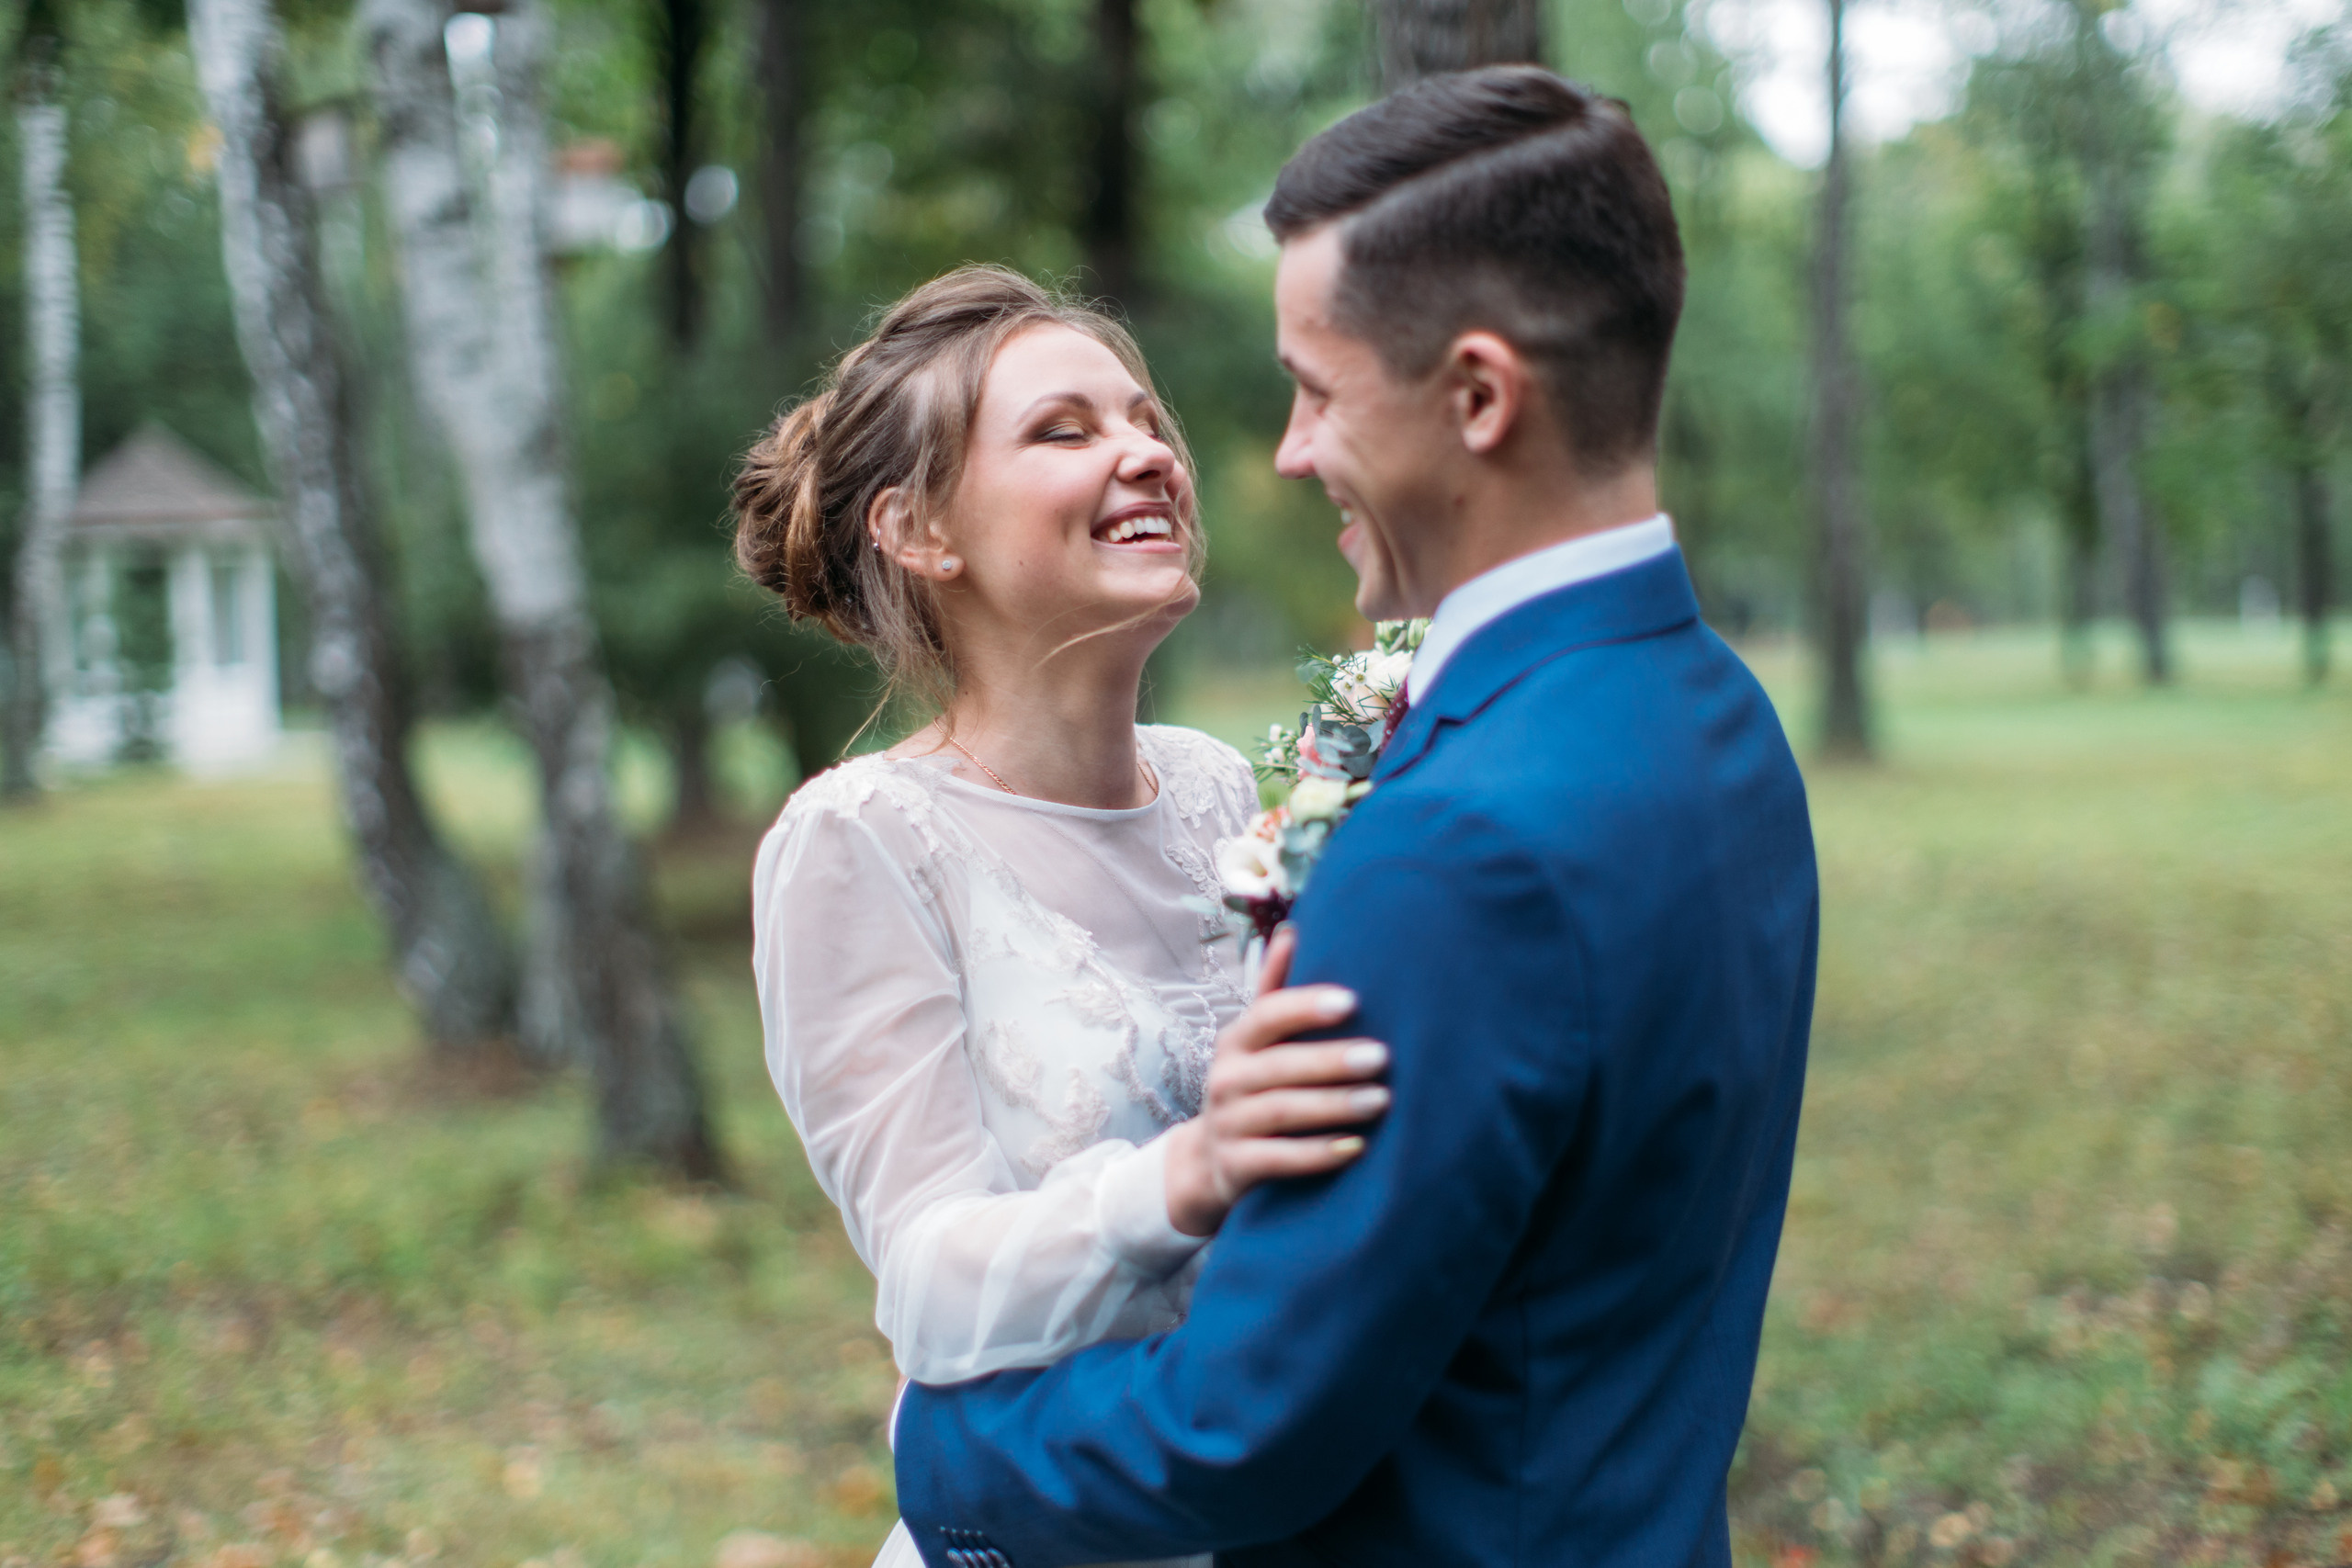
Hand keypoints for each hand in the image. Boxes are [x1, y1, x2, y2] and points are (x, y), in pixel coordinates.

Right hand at [1162, 927, 1389, 1237]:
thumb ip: (1276, 989)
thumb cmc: (1252, 1087)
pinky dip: (1318, 1154)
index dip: (1306, 1006)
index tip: (1353, 1000)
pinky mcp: (1237, 1167)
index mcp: (1237, 1041)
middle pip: (1279, 1066)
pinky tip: (1357, 1148)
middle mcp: (1226, 1079)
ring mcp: (1229, 1124)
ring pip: (1282, 1112)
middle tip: (1383, 1056)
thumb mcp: (1256, 1041)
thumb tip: (1293, 928)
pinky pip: (1278, 1160)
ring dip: (1333, 1106)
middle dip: (1331, 1060)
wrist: (1209, 1162)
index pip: (1267, 1015)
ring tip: (1381, 1100)